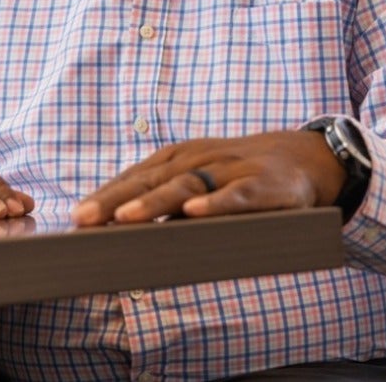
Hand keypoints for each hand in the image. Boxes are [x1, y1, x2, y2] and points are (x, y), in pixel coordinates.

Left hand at [71, 131, 345, 225]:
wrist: (310, 158)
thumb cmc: (246, 173)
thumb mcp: (206, 178)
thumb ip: (170, 199)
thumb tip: (122, 229)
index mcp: (184, 157)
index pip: (137, 175)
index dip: (106, 194)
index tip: (75, 217)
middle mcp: (202, 158)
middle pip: (152, 179)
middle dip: (116, 199)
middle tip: (83, 219)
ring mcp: (232, 170)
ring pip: (187, 185)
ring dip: (155, 202)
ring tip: (125, 218)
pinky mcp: (261, 185)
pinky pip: (234, 195)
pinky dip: (213, 204)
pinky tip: (191, 214)